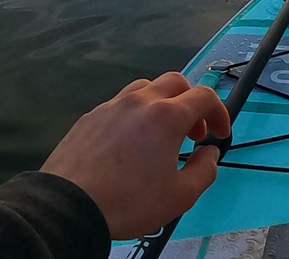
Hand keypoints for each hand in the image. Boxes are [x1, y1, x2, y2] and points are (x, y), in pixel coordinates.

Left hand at [41, 72, 230, 239]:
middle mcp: (140, 101)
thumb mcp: (179, 197)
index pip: (204, 96)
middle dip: (190, 102)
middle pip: (175, 82)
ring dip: (161, 104)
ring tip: (158, 134)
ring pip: (144, 88)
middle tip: (191, 132)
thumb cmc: (128, 201)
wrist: (68, 206)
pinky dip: (133, 115)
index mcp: (167, 116)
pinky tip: (127, 143)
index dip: (218, 112)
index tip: (219, 133)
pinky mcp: (89, 117)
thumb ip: (204, 170)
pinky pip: (119, 105)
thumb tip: (209, 153)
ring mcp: (111, 106)